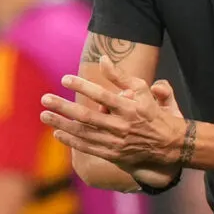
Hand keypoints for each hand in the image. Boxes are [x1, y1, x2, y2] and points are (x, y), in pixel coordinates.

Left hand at [41, 60, 191, 175]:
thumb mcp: (143, 90)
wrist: (170, 145)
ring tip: (44, 115)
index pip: (103, 95)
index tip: (64, 79)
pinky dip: (71, 140)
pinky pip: (88, 147)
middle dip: (64, 107)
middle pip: (87, 116)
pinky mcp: (112, 154)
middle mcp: (122, 126)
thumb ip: (121, 76)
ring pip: (84, 132)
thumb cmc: (154, 113)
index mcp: (131, 108)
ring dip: (62, 124)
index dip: (83, 86)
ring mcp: (116, 142)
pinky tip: (57, 132)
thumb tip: (103, 59)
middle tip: (45, 99)